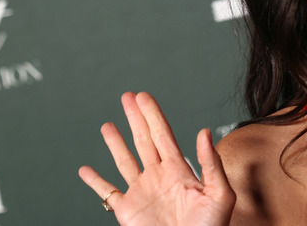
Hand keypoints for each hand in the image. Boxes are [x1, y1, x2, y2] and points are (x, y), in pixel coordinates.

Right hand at [79, 92, 235, 225]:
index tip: (143, 96)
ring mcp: (142, 192)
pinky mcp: (127, 211)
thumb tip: (203, 132)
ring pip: (124, 161)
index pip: (163, 135)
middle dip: (136, 118)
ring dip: (115, 143)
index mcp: (180, 170)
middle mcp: (159, 177)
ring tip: (107, 125)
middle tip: (127, 96)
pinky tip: (86, 170)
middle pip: (144, 140)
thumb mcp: (220, 194)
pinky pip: (107, 193)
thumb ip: (211, 163)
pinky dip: (94, 182)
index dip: (153, 115)